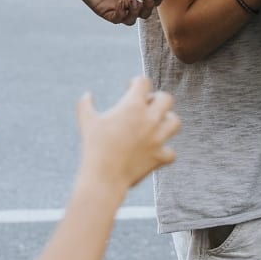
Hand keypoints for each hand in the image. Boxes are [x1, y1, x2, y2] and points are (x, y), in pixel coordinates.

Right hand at [76, 76, 179, 191]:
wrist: (104, 176)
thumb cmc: (94, 147)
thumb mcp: (87, 121)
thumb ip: (85, 104)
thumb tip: (86, 95)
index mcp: (133, 106)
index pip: (143, 82)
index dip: (136, 82)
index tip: (128, 88)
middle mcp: (150, 119)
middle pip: (166, 98)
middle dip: (157, 99)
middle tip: (145, 106)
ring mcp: (158, 138)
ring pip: (175, 122)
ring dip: (167, 120)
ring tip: (156, 124)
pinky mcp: (160, 157)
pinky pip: (171, 152)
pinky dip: (165, 152)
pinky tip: (156, 151)